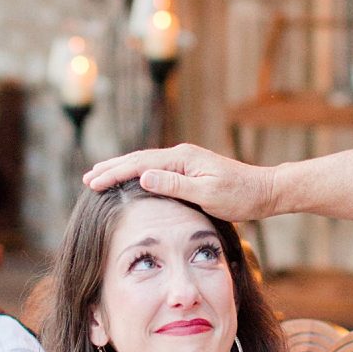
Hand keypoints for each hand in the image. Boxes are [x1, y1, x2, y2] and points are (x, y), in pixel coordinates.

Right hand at [82, 143, 276, 220]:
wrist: (264, 192)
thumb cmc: (239, 196)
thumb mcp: (207, 193)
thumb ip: (175, 184)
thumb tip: (144, 176)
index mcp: (182, 158)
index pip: (140, 164)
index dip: (114, 173)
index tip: (93, 182)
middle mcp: (181, 155)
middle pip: (138, 159)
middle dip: (112, 168)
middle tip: (88, 178)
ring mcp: (185, 162)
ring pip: (145, 163)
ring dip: (122, 170)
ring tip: (101, 176)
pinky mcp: (189, 171)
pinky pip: (156, 170)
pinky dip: (137, 174)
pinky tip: (131, 181)